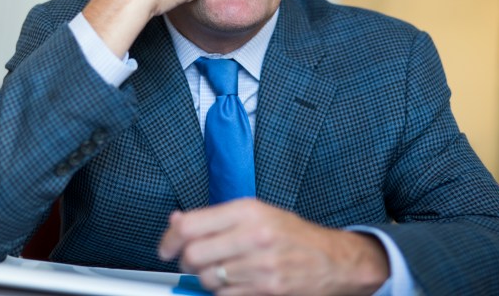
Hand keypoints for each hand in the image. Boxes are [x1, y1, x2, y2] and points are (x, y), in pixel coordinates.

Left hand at [158, 199, 389, 295]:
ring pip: (206, 278)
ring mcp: (259, 266)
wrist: (332, 261)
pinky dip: (222, 292)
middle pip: (193, 254)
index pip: (190, 225)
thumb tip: (177, 220)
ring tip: (220, 269)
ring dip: (206, 277)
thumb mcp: (257, 213)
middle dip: (185, 260)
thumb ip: (216, 217)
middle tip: (191, 259)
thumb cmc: (293, 235)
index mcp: (248, 211)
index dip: (169, 238)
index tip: (166, 246)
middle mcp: (253, 236)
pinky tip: (235, 282)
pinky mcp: (265, 291)